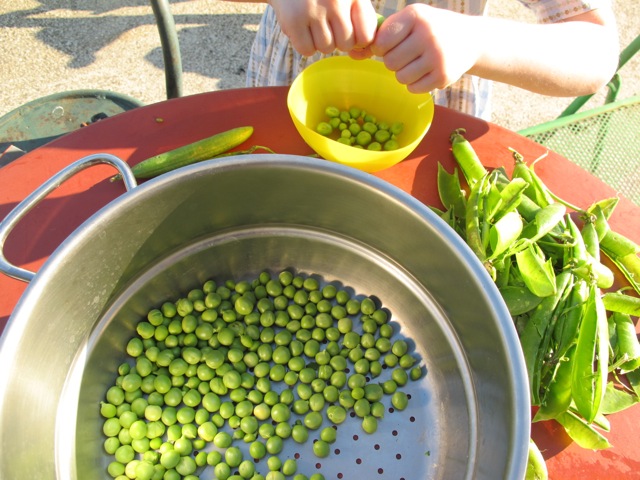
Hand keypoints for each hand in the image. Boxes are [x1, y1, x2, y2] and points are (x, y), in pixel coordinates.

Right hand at [269, 0, 377, 55]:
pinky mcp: (294, 19)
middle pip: (345, 45)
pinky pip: (307, 50)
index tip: (349, 32)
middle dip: (337, 40)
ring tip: (314, 24)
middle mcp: (336, 1)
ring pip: (326, 48)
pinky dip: (305, 45)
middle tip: (327, 25)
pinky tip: (303, 29)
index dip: (357, 40)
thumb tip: (361, 51)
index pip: (366, 36)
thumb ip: (362, 17)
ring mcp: (314, 10)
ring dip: (320, 42)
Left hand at [361, 5, 482, 92]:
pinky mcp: (444, 76)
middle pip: (390, 62)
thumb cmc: (431, 29)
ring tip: (417, 63)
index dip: (382, 48)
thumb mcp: (410, 21)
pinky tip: (426, 72)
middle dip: (394, 62)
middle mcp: (428, 34)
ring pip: (400, 77)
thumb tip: (352, 53)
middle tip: (407, 55)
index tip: (391, 46)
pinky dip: (416, 84)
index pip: (382, 42)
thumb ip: (382, 34)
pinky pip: (413, 88)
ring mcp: (437, 56)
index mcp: (416, 16)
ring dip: (404, 74)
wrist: (470, 39)